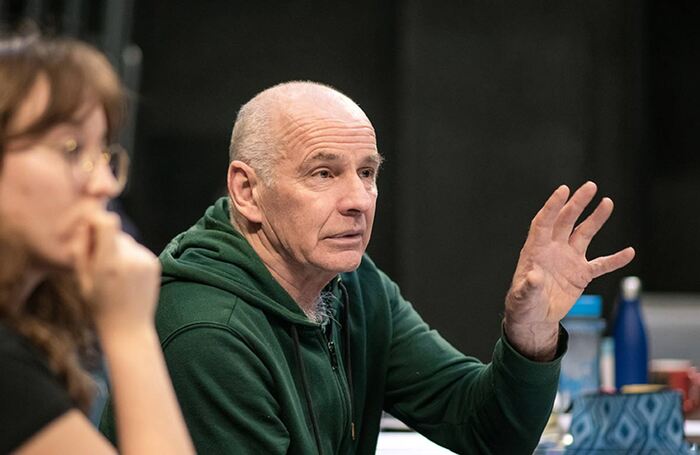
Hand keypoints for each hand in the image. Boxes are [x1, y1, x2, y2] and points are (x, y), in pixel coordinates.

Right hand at [71, 211, 160, 336]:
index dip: (97, 219)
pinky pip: (136, 250)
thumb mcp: (82, 278)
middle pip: (114, 232)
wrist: (129, 327)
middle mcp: (130, 259)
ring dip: (117, 250)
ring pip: (126, 241)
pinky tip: (127, 277)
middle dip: (104, 241)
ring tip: (114, 275)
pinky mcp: (155, 262)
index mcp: (109, 264)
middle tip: (98, 264)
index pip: (107, 223)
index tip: (90, 226)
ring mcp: (145, 260)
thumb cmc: (99, 305)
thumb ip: (82, 248)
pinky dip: (129, 257)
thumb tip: (87, 221)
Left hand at [503, 182, 634, 360]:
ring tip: (607, 202)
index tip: (564, 190)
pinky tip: (629, 252)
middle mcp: (553, 249)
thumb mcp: (523, 296)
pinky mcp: (581, 274)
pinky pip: (601, 264)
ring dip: (596, 219)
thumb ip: (529, 287)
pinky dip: (615, 259)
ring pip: (584, 234)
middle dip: (577, 204)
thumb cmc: (523, 304)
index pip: (544, 222)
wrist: (534, 317)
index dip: (553, 206)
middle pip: (566, 221)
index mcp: (536, 250)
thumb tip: (535, 277)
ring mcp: (568, 260)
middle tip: (590, 187)